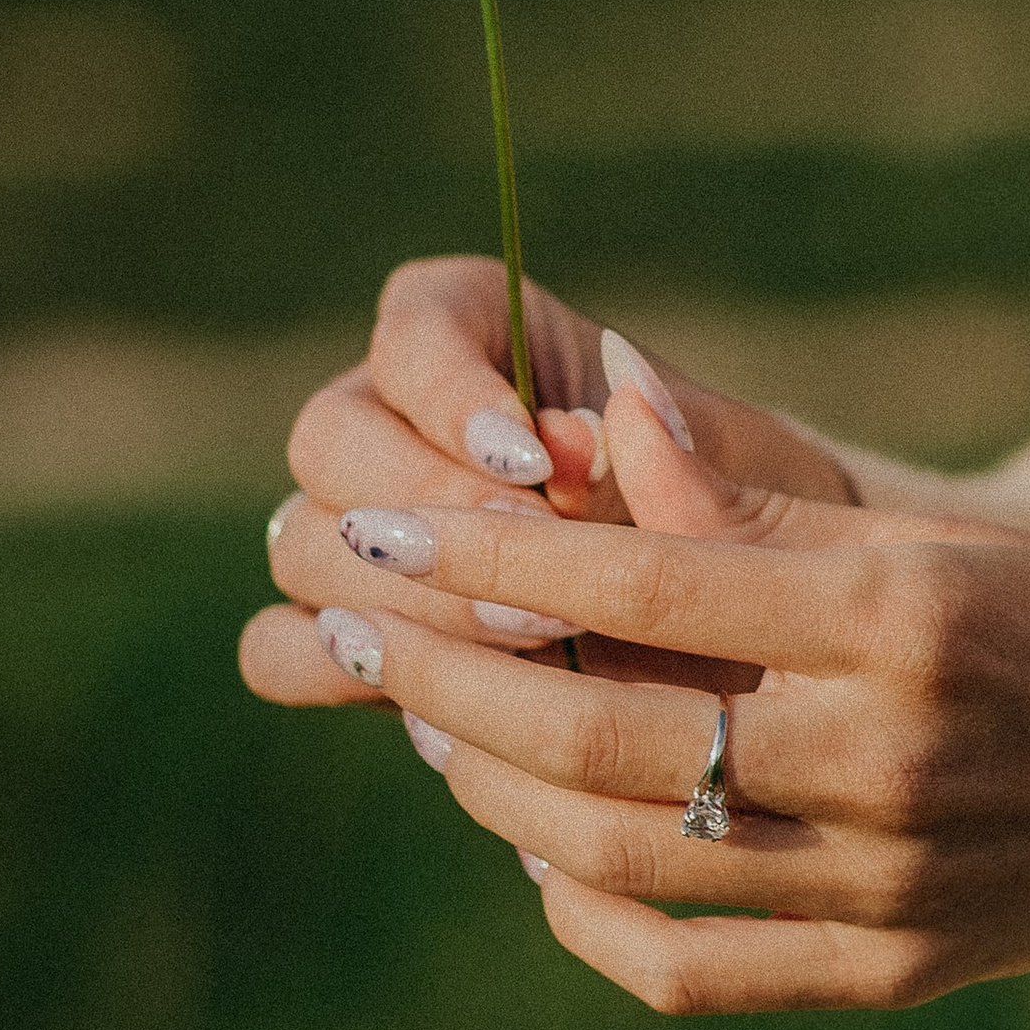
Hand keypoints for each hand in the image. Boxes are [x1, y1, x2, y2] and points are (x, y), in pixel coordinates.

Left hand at [244, 366, 1029, 1010]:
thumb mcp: (927, 530)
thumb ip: (758, 500)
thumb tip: (606, 428)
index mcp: (899, 619)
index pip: (644, 582)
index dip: (493, 555)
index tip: (388, 523)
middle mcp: (882, 758)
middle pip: (599, 732)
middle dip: (447, 673)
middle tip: (353, 618)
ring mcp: (880, 885)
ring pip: (614, 853)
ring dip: (491, 782)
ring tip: (429, 712)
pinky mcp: (881, 973)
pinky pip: (681, 961)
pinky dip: (583, 905)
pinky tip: (539, 840)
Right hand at [246, 253, 860, 686]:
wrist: (747, 619)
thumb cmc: (749, 511)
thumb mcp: (746, 470)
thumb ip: (680, 443)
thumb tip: (617, 407)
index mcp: (475, 326)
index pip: (416, 330)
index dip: (455, 394)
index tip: (537, 460)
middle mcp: (391, 413)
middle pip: (334, 438)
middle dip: (434, 512)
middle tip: (538, 577)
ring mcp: (352, 522)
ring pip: (304, 544)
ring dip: (399, 599)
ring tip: (521, 644)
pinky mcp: (345, 628)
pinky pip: (280, 646)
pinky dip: (341, 671)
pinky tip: (442, 703)